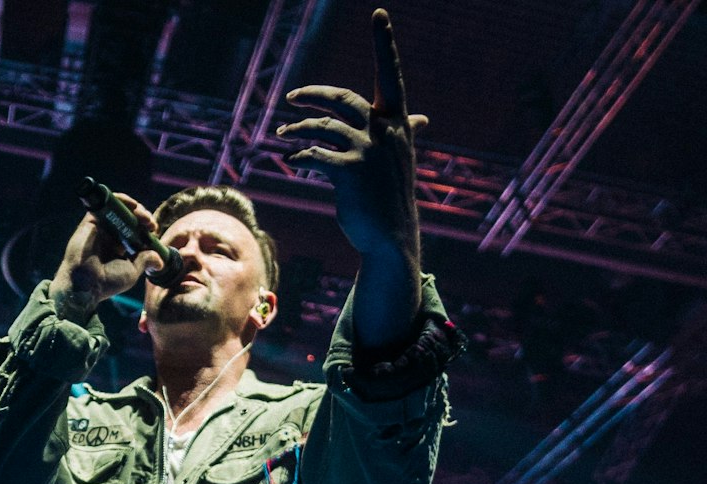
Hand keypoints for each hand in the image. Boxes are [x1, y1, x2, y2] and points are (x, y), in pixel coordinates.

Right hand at [50, 191, 166, 317]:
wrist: (86, 283)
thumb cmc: (107, 281)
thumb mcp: (132, 272)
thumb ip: (145, 261)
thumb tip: (160, 260)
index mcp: (120, 248)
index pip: (136, 231)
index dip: (147, 228)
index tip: (154, 230)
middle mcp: (110, 236)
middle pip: (130, 218)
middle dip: (143, 217)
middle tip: (150, 223)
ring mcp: (101, 227)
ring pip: (120, 209)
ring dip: (135, 208)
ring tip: (143, 216)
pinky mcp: (91, 220)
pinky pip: (107, 203)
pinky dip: (121, 200)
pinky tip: (132, 205)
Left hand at [279, 9, 426, 265]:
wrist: (391, 238)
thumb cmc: (392, 196)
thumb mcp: (401, 159)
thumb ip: (407, 133)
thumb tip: (423, 118)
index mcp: (397, 124)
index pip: (389, 75)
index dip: (384, 44)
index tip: (379, 13)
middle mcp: (386, 132)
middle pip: (343, 99)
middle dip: (314, 94)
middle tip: (292, 97)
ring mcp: (368, 151)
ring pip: (323, 126)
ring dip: (298, 128)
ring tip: (284, 134)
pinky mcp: (350, 171)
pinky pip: (316, 154)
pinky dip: (301, 155)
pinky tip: (294, 160)